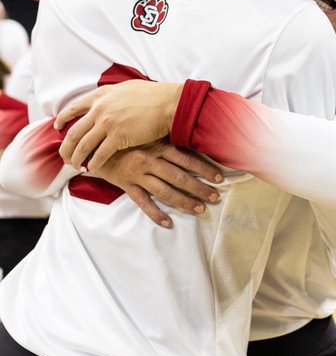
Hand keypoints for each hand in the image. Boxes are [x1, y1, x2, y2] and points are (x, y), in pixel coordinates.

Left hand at [55, 81, 182, 171]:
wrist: (168, 103)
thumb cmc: (153, 95)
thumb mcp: (126, 88)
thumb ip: (111, 95)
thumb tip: (105, 100)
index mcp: (100, 96)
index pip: (74, 109)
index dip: (63, 120)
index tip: (57, 128)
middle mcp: (100, 109)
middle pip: (74, 132)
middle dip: (66, 146)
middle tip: (64, 156)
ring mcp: (108, 124)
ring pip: (83, 145)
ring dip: (77, 158)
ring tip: (75, 166)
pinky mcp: (118, 138)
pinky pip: (100, 154)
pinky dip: (94, 163)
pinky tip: (92, 169)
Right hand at [98, 142, 223, 226]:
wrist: (95, 143)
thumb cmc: (128, 137)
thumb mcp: (149, 132)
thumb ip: (168, 138)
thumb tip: (195, 138)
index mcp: (158, 146)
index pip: (187, 159)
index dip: (205, 169)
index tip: (219, 178)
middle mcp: (150, 160)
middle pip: (179, 177)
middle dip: (199, 189)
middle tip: (214, 198)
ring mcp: (138, 174)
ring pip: (164, 191)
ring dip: (183, 201)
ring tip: (199, 209)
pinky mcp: (126, 185)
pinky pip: (143, 202)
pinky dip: (155, 213)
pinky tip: (168, 222)